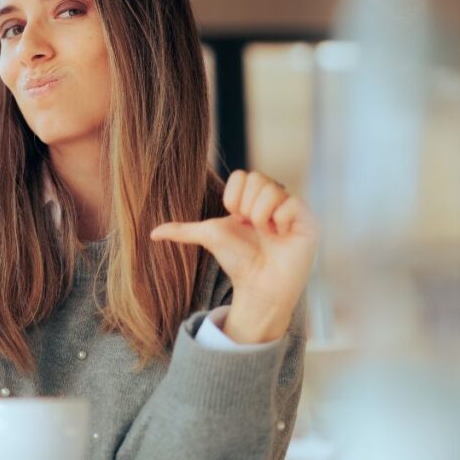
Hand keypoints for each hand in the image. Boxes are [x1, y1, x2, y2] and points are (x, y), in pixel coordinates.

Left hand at [150, 170, 318, 342]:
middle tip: (253, 228)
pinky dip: (280, 221)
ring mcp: (294, 208)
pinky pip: (290, 203)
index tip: (237, 220)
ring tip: (267, 234)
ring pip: (271, 190)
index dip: (234, 199)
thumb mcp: (209, 237)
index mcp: (255, 197)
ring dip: (260, 216)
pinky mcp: (308, 220)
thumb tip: (152, 232)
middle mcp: (276, 198)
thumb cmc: (238, 260)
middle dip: (246, 208)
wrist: (258, 285)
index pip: (243, 175)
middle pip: (257, 179)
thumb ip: (183, 231)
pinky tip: (282, 235)